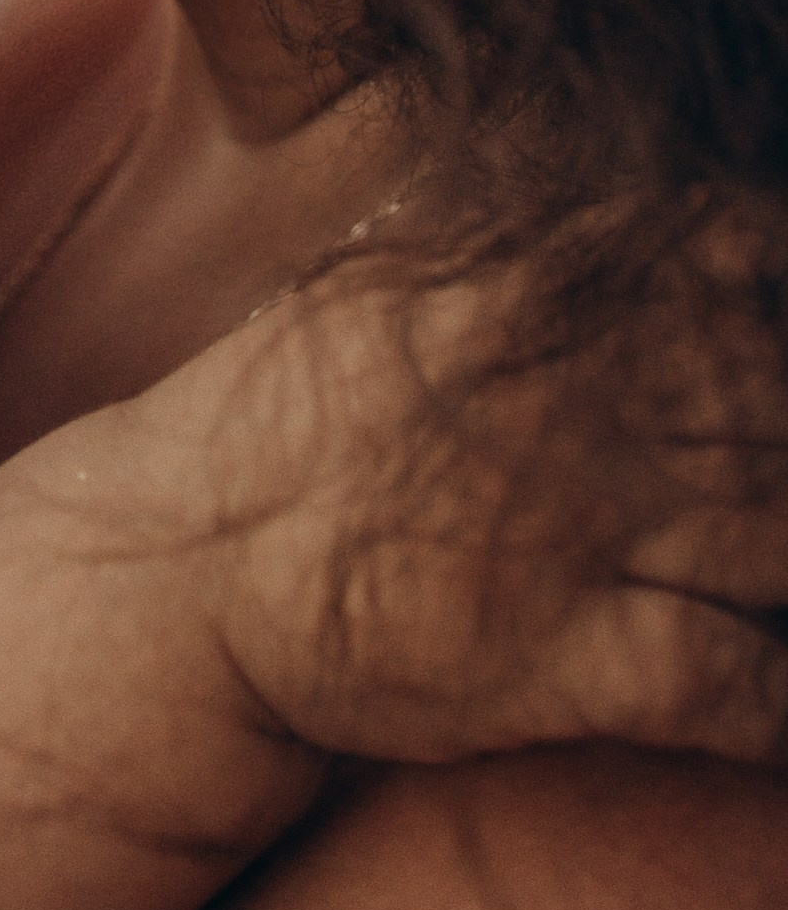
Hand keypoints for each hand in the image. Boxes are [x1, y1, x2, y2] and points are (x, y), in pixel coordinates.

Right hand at [142, 253, 787, 770]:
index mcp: (533, 294)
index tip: (780, 317)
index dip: (783, 281)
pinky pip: (734, 679)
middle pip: (782, 391)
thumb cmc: (286, 421)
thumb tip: (616, 212)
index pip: (738, 249)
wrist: (181, 570)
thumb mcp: (388, 284)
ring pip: (786, 528)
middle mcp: (573, 398)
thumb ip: (506, 245)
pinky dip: (787, 697)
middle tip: (780, 457)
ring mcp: (575, 530)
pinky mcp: (561, 659)